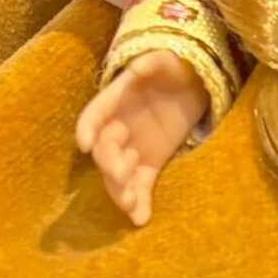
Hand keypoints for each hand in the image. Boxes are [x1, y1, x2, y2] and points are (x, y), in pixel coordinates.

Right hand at [74, 50, 210, 226]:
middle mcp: (117, 128)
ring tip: (130, 204)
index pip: (95, 115)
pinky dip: (140, 203)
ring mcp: (132, 149)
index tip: (84, 143)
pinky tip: (141, 218)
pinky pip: (141, 186)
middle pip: (104, 151)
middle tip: (121, 175)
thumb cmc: (174, 68)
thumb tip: (139, 69)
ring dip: (120, 190)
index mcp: (116, 101)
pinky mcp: (150, 164)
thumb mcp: (166, 59)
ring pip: (118, 175)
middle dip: (109, 165)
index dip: (88, 128)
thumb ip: (152, 62)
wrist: (193, 83)